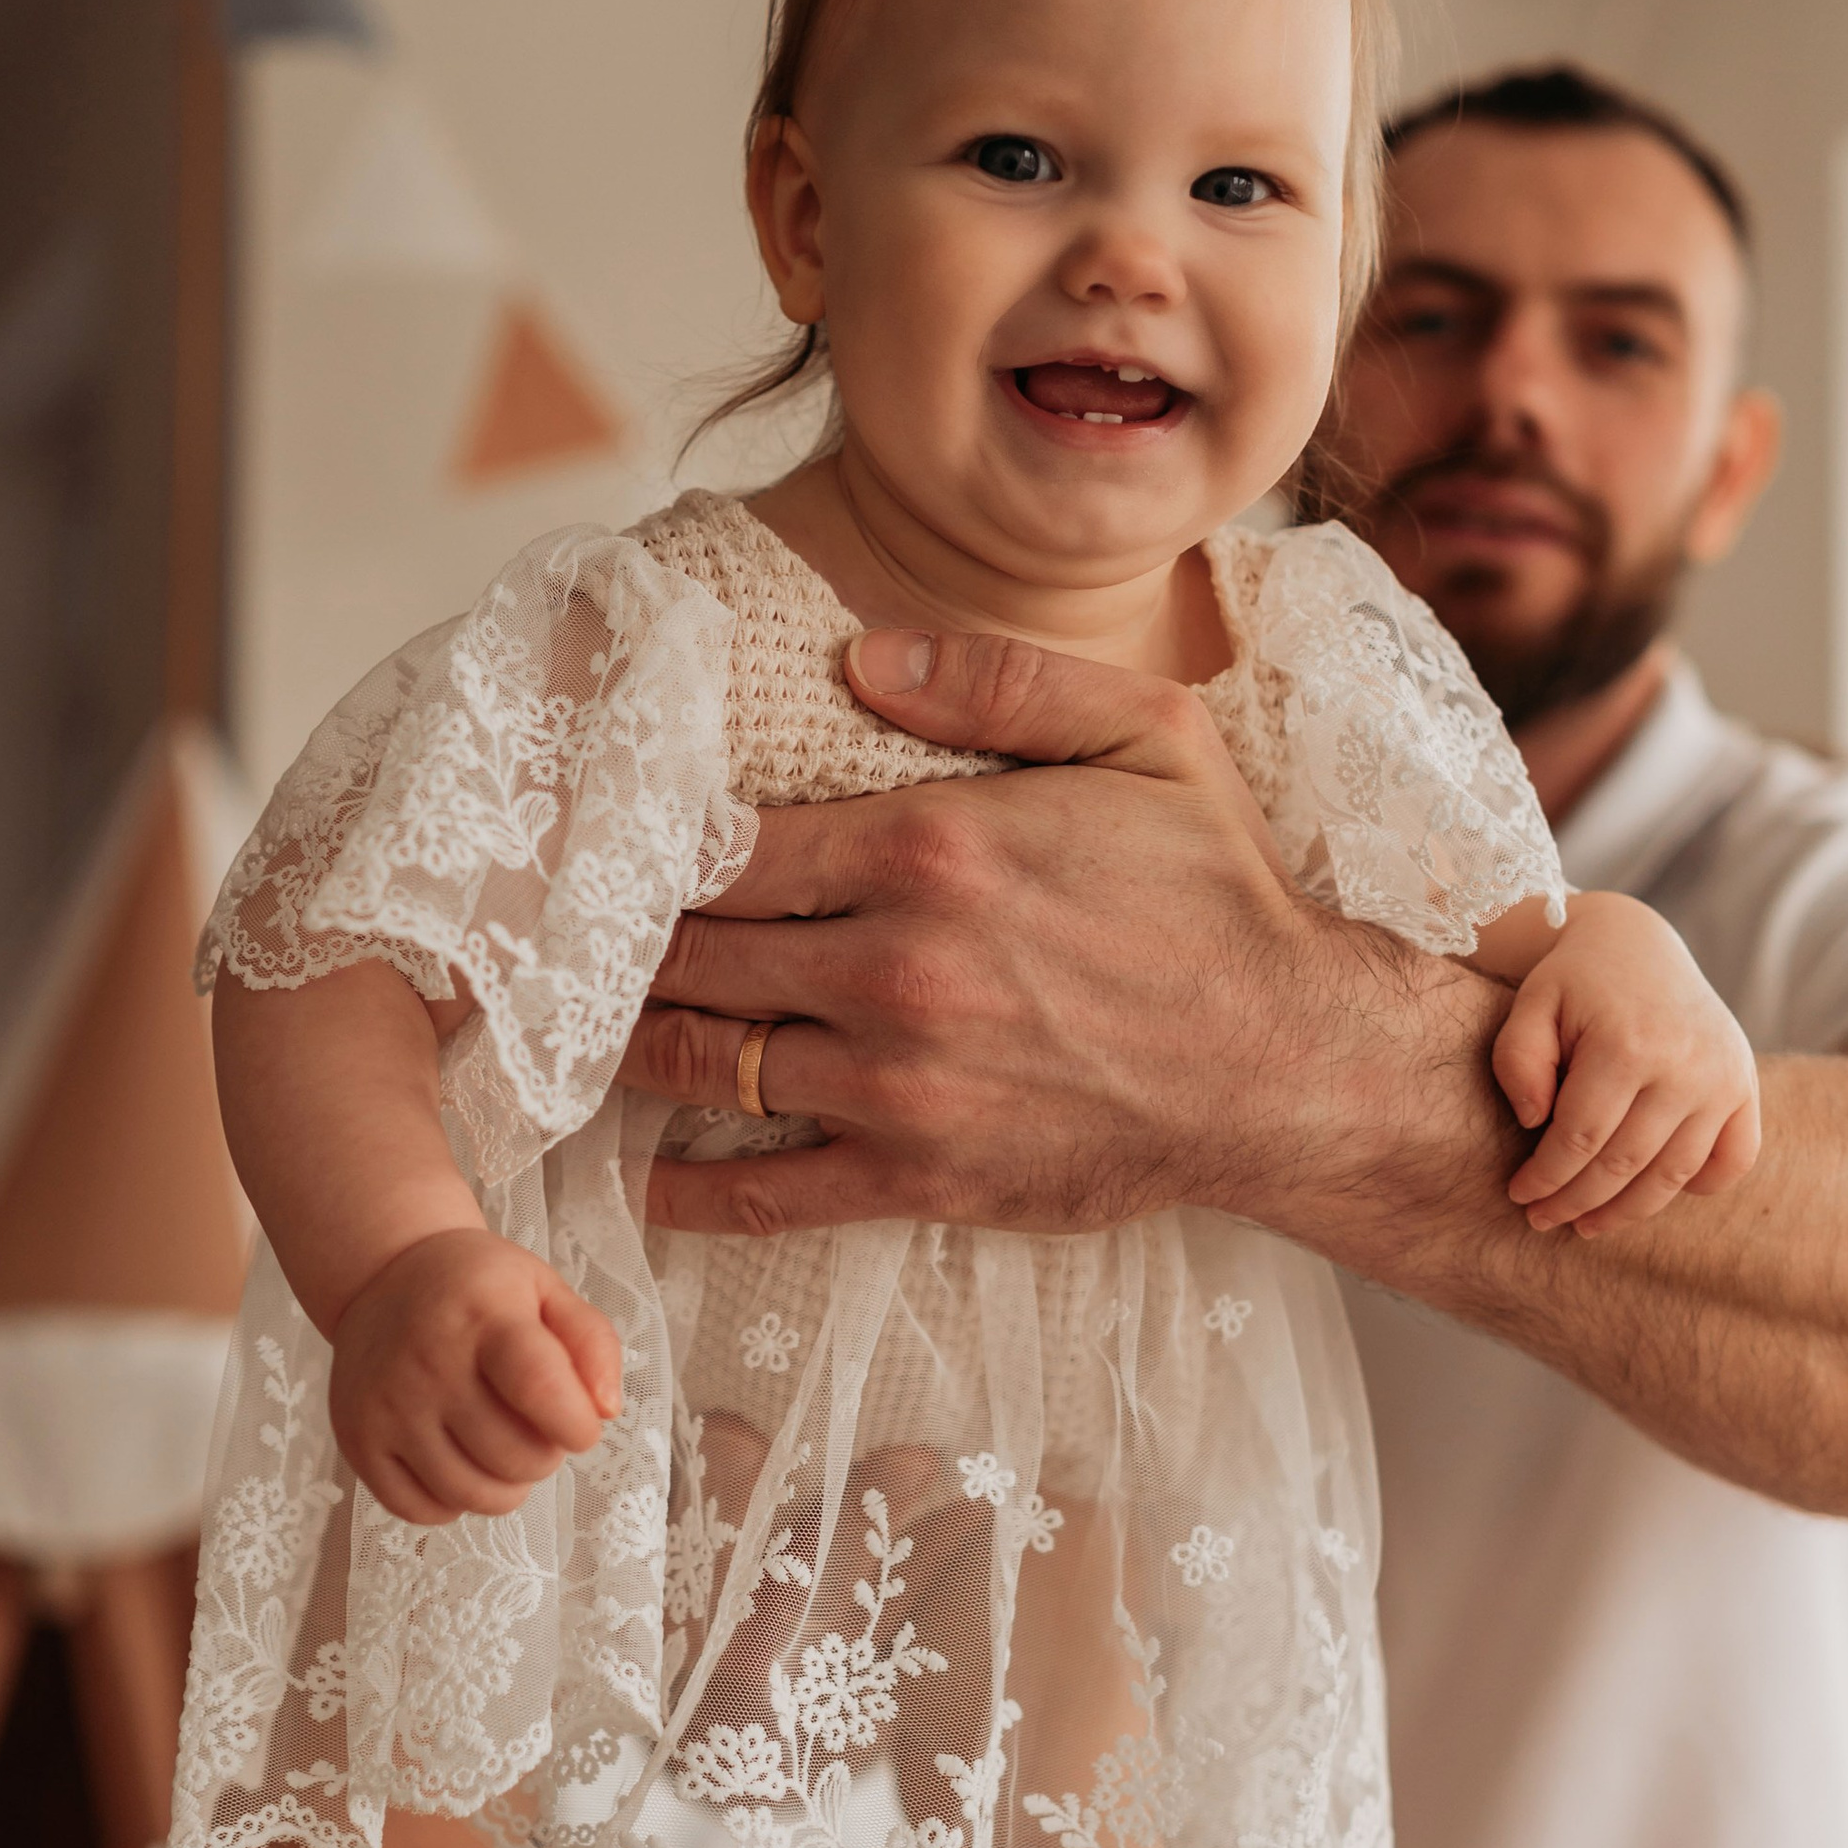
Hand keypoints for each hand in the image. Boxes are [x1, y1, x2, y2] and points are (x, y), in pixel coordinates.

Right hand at [328, 1227, 622, 1524]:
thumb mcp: (545, 1288)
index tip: (581, 1425)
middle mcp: (427, 1364)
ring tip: (504, 1449)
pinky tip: (459, 1462)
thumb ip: (592, 1343)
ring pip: (471, 1495)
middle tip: (536, 1428)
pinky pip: (421, 1510)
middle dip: (546, 1456)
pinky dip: (454, 1502)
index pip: (541, 1390)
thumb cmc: (479, 1290)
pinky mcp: (357, 1441)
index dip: (577, 1426)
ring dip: (507, 1487)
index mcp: (483, 1317)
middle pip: (514, 1457)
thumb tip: (605, 1412)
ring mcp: (386, 1407)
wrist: (382, 1275)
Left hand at [620, 624, 1500, 1242]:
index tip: (591, 843)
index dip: (643, 843)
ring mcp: (899, 1081)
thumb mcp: (1144, 737)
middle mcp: (895, 966)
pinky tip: (651, 1170)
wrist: (1288, 1067)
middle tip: (559, 937)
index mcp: (931, 847)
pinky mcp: (920, 1176)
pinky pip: (768, 1189)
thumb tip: (859, 658)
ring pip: (707, 1063)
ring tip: (589, 1027)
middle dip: (618, 943)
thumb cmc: (1216, 898)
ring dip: (636, 1046)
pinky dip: (692, 1186)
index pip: (725, 843)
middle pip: (692, 952)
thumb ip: (998, 680)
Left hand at [1495, 891, 1760, 1234]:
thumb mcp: (1530, 1007)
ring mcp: (1723, 1078)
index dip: (1546, 1178)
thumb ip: (1517, 1062)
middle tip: (1541, 1220)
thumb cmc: (1573, 982)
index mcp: (1628, 1043)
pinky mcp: (1744, 1085)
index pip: (1581, 1139)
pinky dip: (1700, 1186)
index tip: (1519, 1195)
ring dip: (1628, 1211)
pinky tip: (1655, 1192)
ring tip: (1586, 1226)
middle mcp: (1686, 1065)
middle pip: (1625, 1164)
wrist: (1635, 944)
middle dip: (1576, 1202)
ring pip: (1674, 1174)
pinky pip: (1734, 1159)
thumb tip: (1535, 1123)